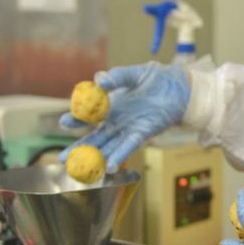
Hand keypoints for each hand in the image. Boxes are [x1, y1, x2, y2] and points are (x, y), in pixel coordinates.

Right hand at [59, 62, 189, 171]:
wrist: (181, 87)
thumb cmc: (158, 79)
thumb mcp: (135, 74)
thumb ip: (117, 76)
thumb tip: (98, 79)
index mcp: (111, 106)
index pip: (88, 115)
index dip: (76, 119)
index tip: (64, 122)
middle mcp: (117, 121)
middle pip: (94, 138)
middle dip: (78, 149)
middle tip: (61, 159)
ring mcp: (129, 129)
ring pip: (109, 147)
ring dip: (96, 159)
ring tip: (80, 170)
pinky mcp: (144, 133)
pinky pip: (129, 146)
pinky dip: (119, 155)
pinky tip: (110, 167)